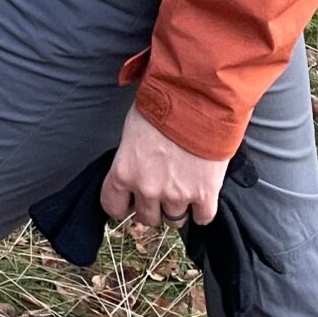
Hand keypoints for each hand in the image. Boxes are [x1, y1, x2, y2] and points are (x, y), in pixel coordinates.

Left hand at [100, 101, 226, 228]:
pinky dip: (202, 210)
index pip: (113, 207)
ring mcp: (177, 194)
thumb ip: (131, 157)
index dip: (123, 205)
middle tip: (163, 187)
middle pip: (147, 218)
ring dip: (178, 207)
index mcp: (124, 171)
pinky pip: (202, 218)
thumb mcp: (133, 128)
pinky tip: (202, 195)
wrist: (198, 96)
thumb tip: (136, 167)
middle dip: (154, 205)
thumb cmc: (163, 103)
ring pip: (174, 220)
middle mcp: (148, 189)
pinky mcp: (205, 194)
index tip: (131, 200)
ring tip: (184, 186)